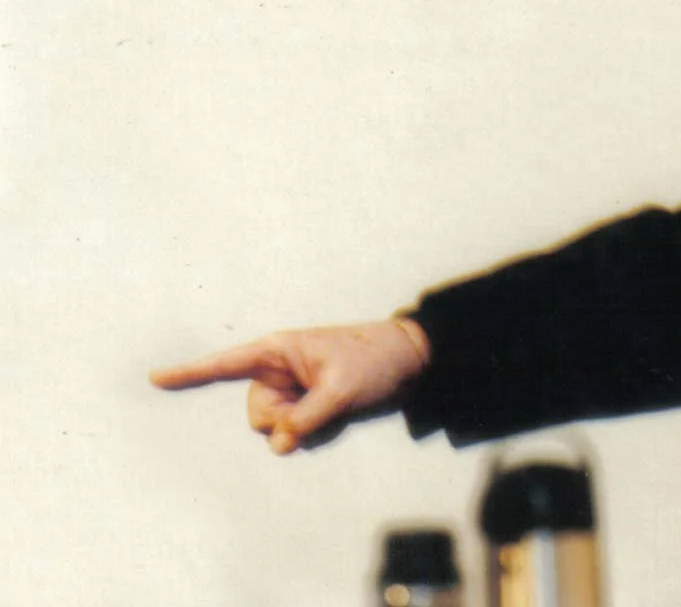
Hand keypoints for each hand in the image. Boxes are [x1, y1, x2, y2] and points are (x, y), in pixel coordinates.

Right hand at [149, 318, 431, 454]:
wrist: (410, 358)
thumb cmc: (374, 358)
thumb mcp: (340, 389)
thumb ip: (304, 419)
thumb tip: (277, 445)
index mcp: (278, 350)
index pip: (225, 364)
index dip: (189, 372)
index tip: (154, 377)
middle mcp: (278, 369)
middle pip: (256, 413)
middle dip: (282, 420)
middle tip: (321, 403)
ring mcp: (292, 388)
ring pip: (276, 427)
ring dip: (301, 427)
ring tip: (335, 403)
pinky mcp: (307, 404)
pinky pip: (295, 430)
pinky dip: (311, 431)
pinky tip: (336, 415)